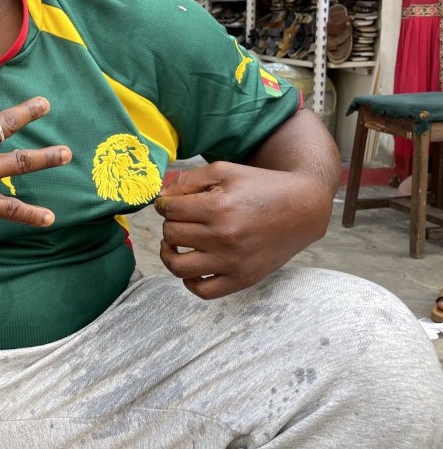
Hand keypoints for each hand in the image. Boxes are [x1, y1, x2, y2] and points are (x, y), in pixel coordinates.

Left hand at [154, 161, 328, 298]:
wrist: (303, 208)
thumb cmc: (261, 186)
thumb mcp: (224, 171)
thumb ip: (187, 180)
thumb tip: (160, 197)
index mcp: (218, 207)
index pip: (169, 210)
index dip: (164, 204)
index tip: (170, 204)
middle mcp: (224, 237)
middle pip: (171, 235)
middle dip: (169, 224)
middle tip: (181, 219)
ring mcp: (233, 263)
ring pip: (177, 266)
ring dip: (168, 253)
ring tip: (174, 243)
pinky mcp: (243, 279)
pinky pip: (203, 291)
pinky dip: (189, 281)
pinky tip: (192, 265)